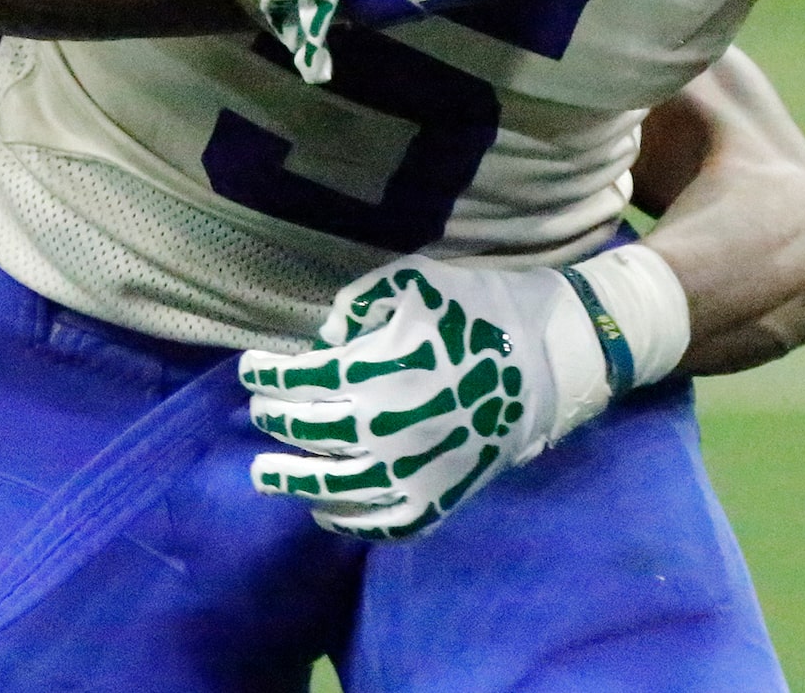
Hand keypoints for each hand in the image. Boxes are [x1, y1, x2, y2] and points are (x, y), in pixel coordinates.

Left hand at [240, 255, 602, 539]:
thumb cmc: (484, 310)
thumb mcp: (418, 281)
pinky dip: (344, 520)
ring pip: (330, 487)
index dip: (267, 374)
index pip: (300, 379)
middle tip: (259, 411)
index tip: (251, 369)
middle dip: (273, 419)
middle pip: (306, 431)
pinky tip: (326, 508)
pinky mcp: (436, 502)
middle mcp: (382, 428)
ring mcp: (409, 473)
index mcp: (376, 370)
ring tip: (265, 473)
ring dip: (289, 479)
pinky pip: (378, 523)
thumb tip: (326, 338)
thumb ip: (360, 301)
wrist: (553, 358)